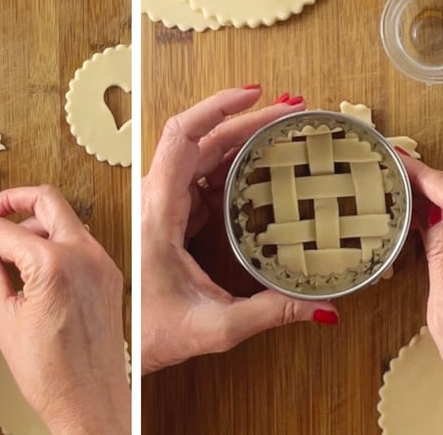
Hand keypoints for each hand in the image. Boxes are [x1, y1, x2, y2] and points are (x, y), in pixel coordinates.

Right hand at [0, 186, 129, 433]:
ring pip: (65, 218)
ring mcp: (101, 264)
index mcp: (54, 265)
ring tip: (6, 244)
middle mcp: (84, 256)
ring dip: (34, 221)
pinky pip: (79, 241)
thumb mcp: (4, 318)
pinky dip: (53, 240)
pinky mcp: (108, 276)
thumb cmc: (52, 374)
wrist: (89, 404)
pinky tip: (31, 261)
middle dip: (11, 201)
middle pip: (46, 199)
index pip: (5, 230)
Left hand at [140, 87, 337, 374]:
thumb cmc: (150, 333)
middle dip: (245, 119)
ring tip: (284, 130)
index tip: (255, 93)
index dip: (218, 106)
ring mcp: (162, 208)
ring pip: (200, 157)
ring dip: (239, 139)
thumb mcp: (215, 326)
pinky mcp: (170, 219)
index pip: (183, 138)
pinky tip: (263, 167)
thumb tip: (323, 308)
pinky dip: (232, 167)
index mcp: (158, 212)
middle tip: (292, 111)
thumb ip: (270, 313)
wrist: (120, 349)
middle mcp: (156, 201)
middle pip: (199, 140)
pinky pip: (201, 180)